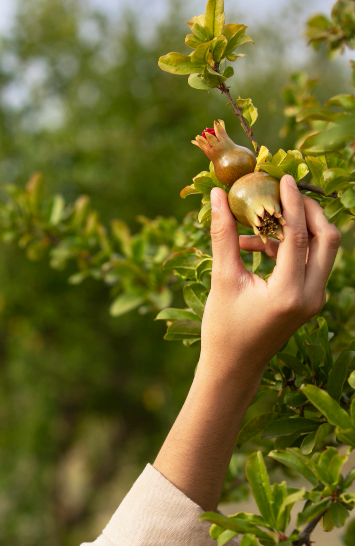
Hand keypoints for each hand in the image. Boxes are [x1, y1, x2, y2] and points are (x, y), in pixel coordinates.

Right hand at [200, 175, 340, 382]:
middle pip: (327, 238)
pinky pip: (310, 262)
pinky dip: (290, 246)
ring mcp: (314, 299)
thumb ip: (224, 235)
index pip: (300, 236)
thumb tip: (217, 196)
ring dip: (299, 228)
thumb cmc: (223, 329)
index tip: (283, 178)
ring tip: (261, 223)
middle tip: (284, 193)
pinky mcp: (310, 300)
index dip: (292, 203)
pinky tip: (256, 246)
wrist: (234, 367)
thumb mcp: (222, 280)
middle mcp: (310, 296)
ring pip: (323, 249)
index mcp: (288, 293)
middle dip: (308, 211)